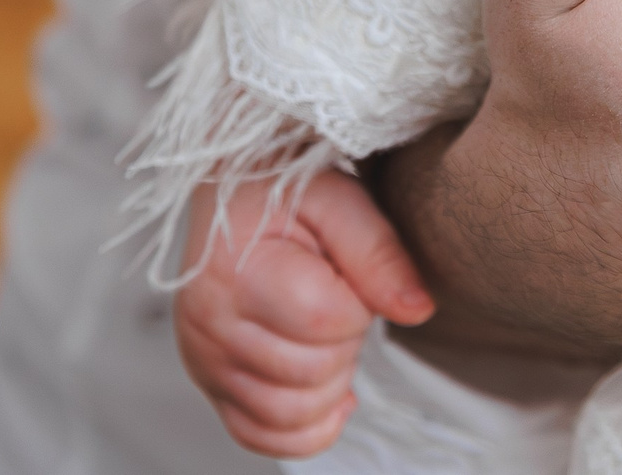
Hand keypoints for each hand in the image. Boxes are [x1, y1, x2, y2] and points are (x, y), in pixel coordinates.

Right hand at [173, 169, 434, 457]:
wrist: (233, 188)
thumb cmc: (285, 186)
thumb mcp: (339, 198)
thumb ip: (379, 252)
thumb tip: (418, 311)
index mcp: (237, 272)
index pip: (324, 322)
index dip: (358, 303)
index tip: (346, 271)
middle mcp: (208, 324)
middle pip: (310, 375)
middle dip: (346, 340)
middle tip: (337, 294)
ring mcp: (203, 359)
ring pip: (289, 416)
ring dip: (330, 381)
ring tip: (327, 330)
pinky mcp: (208, 381)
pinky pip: (260, 436)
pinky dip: (305, 425)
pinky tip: (327, 387)